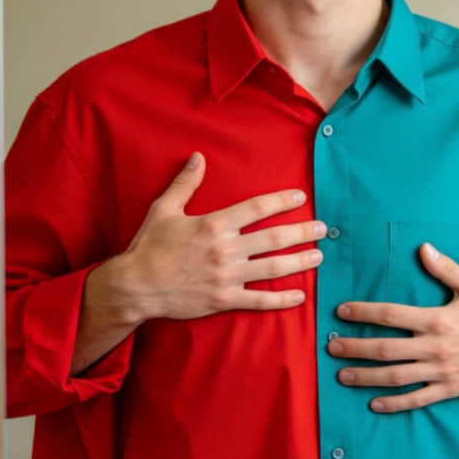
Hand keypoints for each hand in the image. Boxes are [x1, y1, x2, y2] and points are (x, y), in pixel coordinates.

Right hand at [72, 153, 324, 372]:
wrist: (135, 285)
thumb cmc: (149, 246)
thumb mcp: (164, 208)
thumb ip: (186, 183)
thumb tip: (198, 157)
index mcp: (215, 224)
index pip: (257, 208)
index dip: (282, 201)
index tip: (301, 198)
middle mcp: (226, 249)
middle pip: (274, 238)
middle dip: (302, 232)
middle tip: (323, 229)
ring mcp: (227, 276)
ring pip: (273, 268)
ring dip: (300, 262)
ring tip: (319, 256)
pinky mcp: (224, 300)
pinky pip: (259, 301)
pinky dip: (282, 300)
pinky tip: (300, 296)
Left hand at [328, 243, 458, 413]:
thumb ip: (446, 268)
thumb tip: (424, 247)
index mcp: (438, 319)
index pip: (391, 315)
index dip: (363, 313)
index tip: (341, 312)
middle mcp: (436, 347)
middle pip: (386, 349)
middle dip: (355, 348)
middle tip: (330, 346)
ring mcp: (441, 372)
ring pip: (396, 377)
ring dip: (366, 377)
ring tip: (342, 375)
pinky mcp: (449, 389)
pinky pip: (417, 400)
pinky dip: (394, 404)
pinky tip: (373, 402)